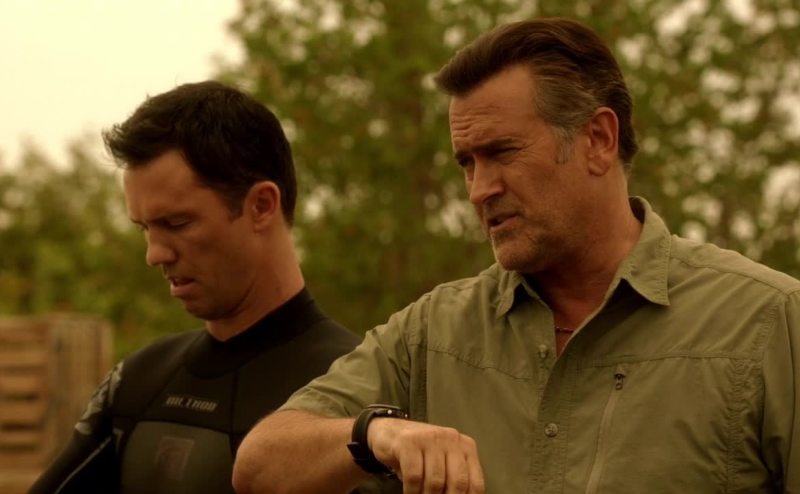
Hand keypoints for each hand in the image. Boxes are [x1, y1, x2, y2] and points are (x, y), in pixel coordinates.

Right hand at [367, 418, 484, 493]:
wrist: (390, 431)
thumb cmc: (419, 453)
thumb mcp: (443, 462)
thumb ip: (454, 480)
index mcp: (466, 447)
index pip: (475, 484)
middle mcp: (451, 439)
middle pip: (457, 482)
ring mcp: (430, 438)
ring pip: (435, 482)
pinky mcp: (409, 442)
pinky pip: (414, 476)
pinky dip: (411, 491)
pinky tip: (409, 492)